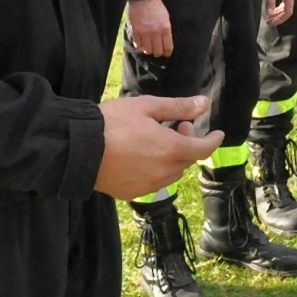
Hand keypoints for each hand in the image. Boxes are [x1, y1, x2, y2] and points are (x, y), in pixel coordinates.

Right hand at [95, 95, 223, 200]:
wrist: (78, 149)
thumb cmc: (113, 122)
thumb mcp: (147, 107)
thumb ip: (178, 107)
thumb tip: (204, 103)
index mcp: (171, 149)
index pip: (203, 148)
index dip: (213, 140)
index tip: (218, 133)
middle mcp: (164, 172)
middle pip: (186, 160)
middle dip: (188, 142)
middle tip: (178, 125)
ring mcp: (147, 185)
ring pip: (171, 174)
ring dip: (173, 158)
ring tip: (159, 140)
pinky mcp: (131, 193)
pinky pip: (152, 183)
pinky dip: (156, 170)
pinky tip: (142, 157)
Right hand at [127, 0, 172, 57]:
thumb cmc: (156, 6)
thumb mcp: (166, 17)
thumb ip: (166, 30)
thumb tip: (165, 42)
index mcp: (166, 28)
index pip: (168, 48)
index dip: (167, 53)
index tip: (166, 53)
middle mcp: (156, 32)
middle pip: (157, 52)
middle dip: (157, 52)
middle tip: (156, 50)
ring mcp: (145, 32)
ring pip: (147, 50)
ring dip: (148, 49)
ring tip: (148, 46)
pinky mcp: (136, 31)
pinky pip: (138, 45)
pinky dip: (139, 45)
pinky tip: (141, 41)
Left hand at [263, 0, 295, 25]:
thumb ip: (270, 2)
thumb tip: (270, 14)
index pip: (287, 13)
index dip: (280, 20)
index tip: (271, 23)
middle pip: (287, 11)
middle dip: (278, 18)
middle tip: (268, 21)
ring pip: (285, 7)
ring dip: (278, 13)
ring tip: (269, 17)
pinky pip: (284, 3)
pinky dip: (278, 8)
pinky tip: (273, 9)